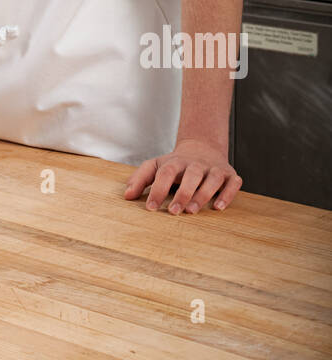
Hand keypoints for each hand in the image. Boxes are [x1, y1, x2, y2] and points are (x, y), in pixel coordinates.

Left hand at [124, 139, 242, 214]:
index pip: (166, 173)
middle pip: (190, 175)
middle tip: (173, 211)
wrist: (203, 148)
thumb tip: (127, 196)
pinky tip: (218, 207)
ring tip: (192, 211)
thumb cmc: (176, 164)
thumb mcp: (156, 166)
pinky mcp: (230, 175)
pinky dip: (227, 194)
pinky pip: (232, 184)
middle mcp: (196, 164)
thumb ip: (140, 179)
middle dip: (182, 193)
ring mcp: (214, 169)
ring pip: (211, 179)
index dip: (157, 189)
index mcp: (176, 161)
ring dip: (203, 195)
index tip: (151, 208)